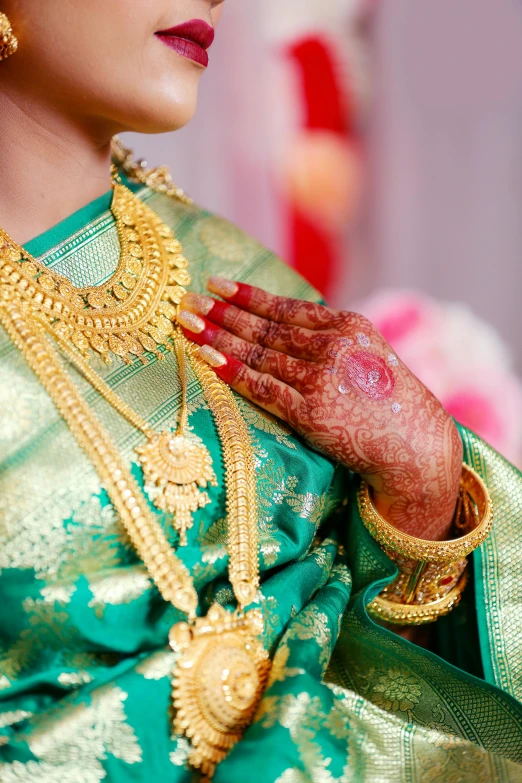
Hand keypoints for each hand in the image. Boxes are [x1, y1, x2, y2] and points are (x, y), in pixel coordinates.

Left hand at [178, 278, 462, 540]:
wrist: (414, 444)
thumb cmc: (388, 400)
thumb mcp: (367, 353)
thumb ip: (330, 337)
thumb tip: (284, 325)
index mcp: (348, 325)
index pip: (286, 307)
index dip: (248, 295)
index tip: (217, 284)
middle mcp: (332, 347)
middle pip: (265, 327)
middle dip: (222, 311)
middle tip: (187, 300)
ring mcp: (320, 379)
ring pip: (258, 353)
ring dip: (217, 336)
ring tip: (187, 323)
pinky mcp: (311, 412)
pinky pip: (262, 387)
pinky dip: (231, 371)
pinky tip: (206, 357)